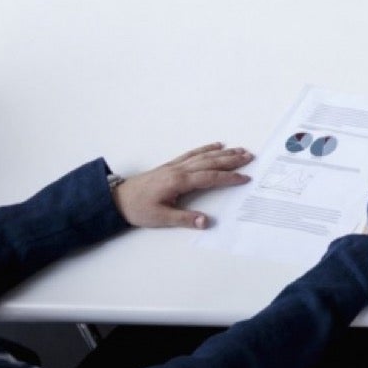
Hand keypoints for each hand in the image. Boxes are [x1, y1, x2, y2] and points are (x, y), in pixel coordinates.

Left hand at [112, 143, 253, 228]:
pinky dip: (206, 148)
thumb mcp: (160, 218)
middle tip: (250, 156)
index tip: (245, 178)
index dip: (229, 178)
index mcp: (179, 182)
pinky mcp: (171, 165)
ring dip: (223, 153)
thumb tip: (206, 222)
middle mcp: (179, 170)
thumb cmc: (138, 209)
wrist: (117, 198)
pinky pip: (192, 153)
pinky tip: (216, 145)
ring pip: (204, 156)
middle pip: (210, 162)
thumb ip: (184, 219)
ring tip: (240, 150)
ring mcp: (175, 165)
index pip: (210, 178)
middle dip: (231, 160)